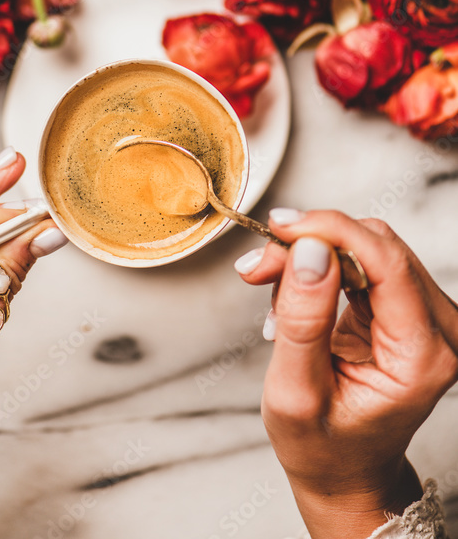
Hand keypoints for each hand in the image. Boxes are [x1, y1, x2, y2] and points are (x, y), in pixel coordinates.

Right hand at [235, 210, 457, 538]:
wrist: (344, 471)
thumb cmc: (322, 447)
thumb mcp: (296, 393)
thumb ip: (303, 321)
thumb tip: (309, 250)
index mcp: (423, 358)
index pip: (386, 261)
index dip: (331, 231)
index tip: (279, 227)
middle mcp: (440, 330)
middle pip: (376, 246)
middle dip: (311, 244)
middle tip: (258, 268)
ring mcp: (427, 316)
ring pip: (366, 245)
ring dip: (310, 254)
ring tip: (267, 284)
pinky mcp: (407, 306)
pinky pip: (362, 259)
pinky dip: (319, 265)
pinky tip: (292, 294)